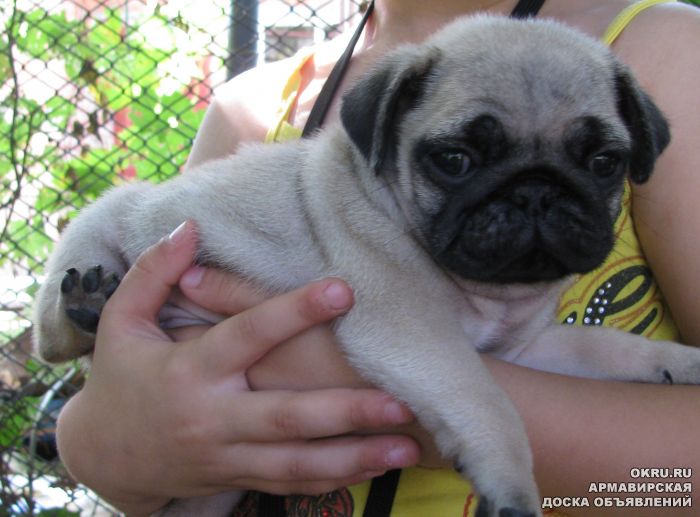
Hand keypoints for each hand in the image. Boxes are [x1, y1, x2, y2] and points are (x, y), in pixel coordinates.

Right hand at [56, 221, 419, 514]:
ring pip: (297, 463)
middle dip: (345, 412)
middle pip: (286, 417)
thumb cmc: (120, 379)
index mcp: (190, 371)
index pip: (248, 336)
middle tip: (400, 402)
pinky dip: (334, 478)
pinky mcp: (237, 477)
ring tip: (407, 446)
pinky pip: (290, 484)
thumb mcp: (122, 323)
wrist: (103, 455)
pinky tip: (376, 466)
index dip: (293, 313)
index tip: (343, 290)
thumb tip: (190, 227)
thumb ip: (153, 274)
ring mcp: (227, 456)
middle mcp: (213, 418)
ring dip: (354, 457)